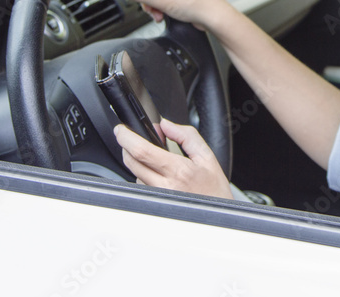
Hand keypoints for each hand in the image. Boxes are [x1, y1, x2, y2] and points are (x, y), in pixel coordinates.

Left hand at [115, 119, 232, 199]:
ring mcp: (157, 197)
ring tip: (154, 159)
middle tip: (134, 138)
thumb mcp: (206, 156)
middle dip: (127, 146)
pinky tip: (157, 174)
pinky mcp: (153, 205)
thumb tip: (165, 124)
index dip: (127, 138)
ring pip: (134, 174)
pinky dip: (143, 176)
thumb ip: (186, 135)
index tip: (121, 130)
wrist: (218, 215)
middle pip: (131, 162)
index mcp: (178, 170)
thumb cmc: (214, 189)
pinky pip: (140, 186)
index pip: (142, 151)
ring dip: (137, 162)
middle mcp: (164, 186)